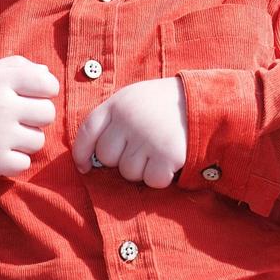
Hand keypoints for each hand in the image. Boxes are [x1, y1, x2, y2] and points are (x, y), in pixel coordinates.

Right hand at [0, 56, 58, 176]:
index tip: (30, 94)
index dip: (45, 90)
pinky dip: (14, 160)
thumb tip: (47, 73)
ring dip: (25, 139)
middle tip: (16, 116)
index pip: (48, 84)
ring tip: (4, 134)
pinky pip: (25, 164)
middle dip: (36, 116)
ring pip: (38, 140)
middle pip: (48, 113)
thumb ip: (18, 66)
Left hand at [72, 78, 186, 187]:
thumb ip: (110, 120)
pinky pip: (152, 180)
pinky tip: (168, 159)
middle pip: (107, 157)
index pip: (87, 131)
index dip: (81, 152)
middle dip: (120, 159)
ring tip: (156, 149)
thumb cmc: (159, 105)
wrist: (199, 101)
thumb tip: (88, 158)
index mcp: (117, 104)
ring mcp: (147, 138)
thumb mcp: (131, 99)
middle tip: (140, 147)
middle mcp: (129, 120)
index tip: (84, 166)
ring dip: (142, 168)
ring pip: (129, 172)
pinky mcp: (167, 155)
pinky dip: (160, 176)